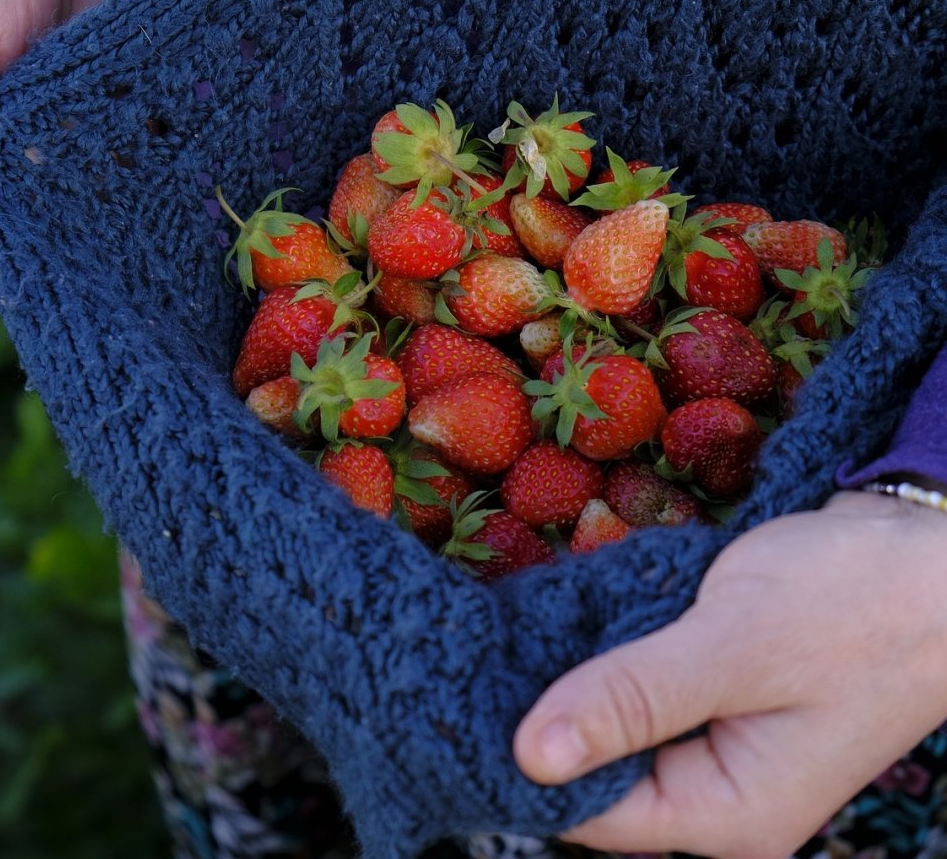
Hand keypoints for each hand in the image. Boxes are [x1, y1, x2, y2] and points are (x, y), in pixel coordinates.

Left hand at [513, 491, 946, 858]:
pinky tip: (570, 613)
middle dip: (544, 708)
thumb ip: (633, 699)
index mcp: (727, 813)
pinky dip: (608, 652)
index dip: (527, 753)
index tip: (471, 690)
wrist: (927, 558)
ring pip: (612, 723)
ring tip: (515, 622)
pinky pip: (641, 689)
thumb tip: (529, 757)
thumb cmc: (850, 604)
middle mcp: (717, 796)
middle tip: (486, 642)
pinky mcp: (714, 698)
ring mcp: (717, 746)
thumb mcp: (736, 645)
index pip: (588, 811)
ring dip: (573, 673)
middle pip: (595, 770)